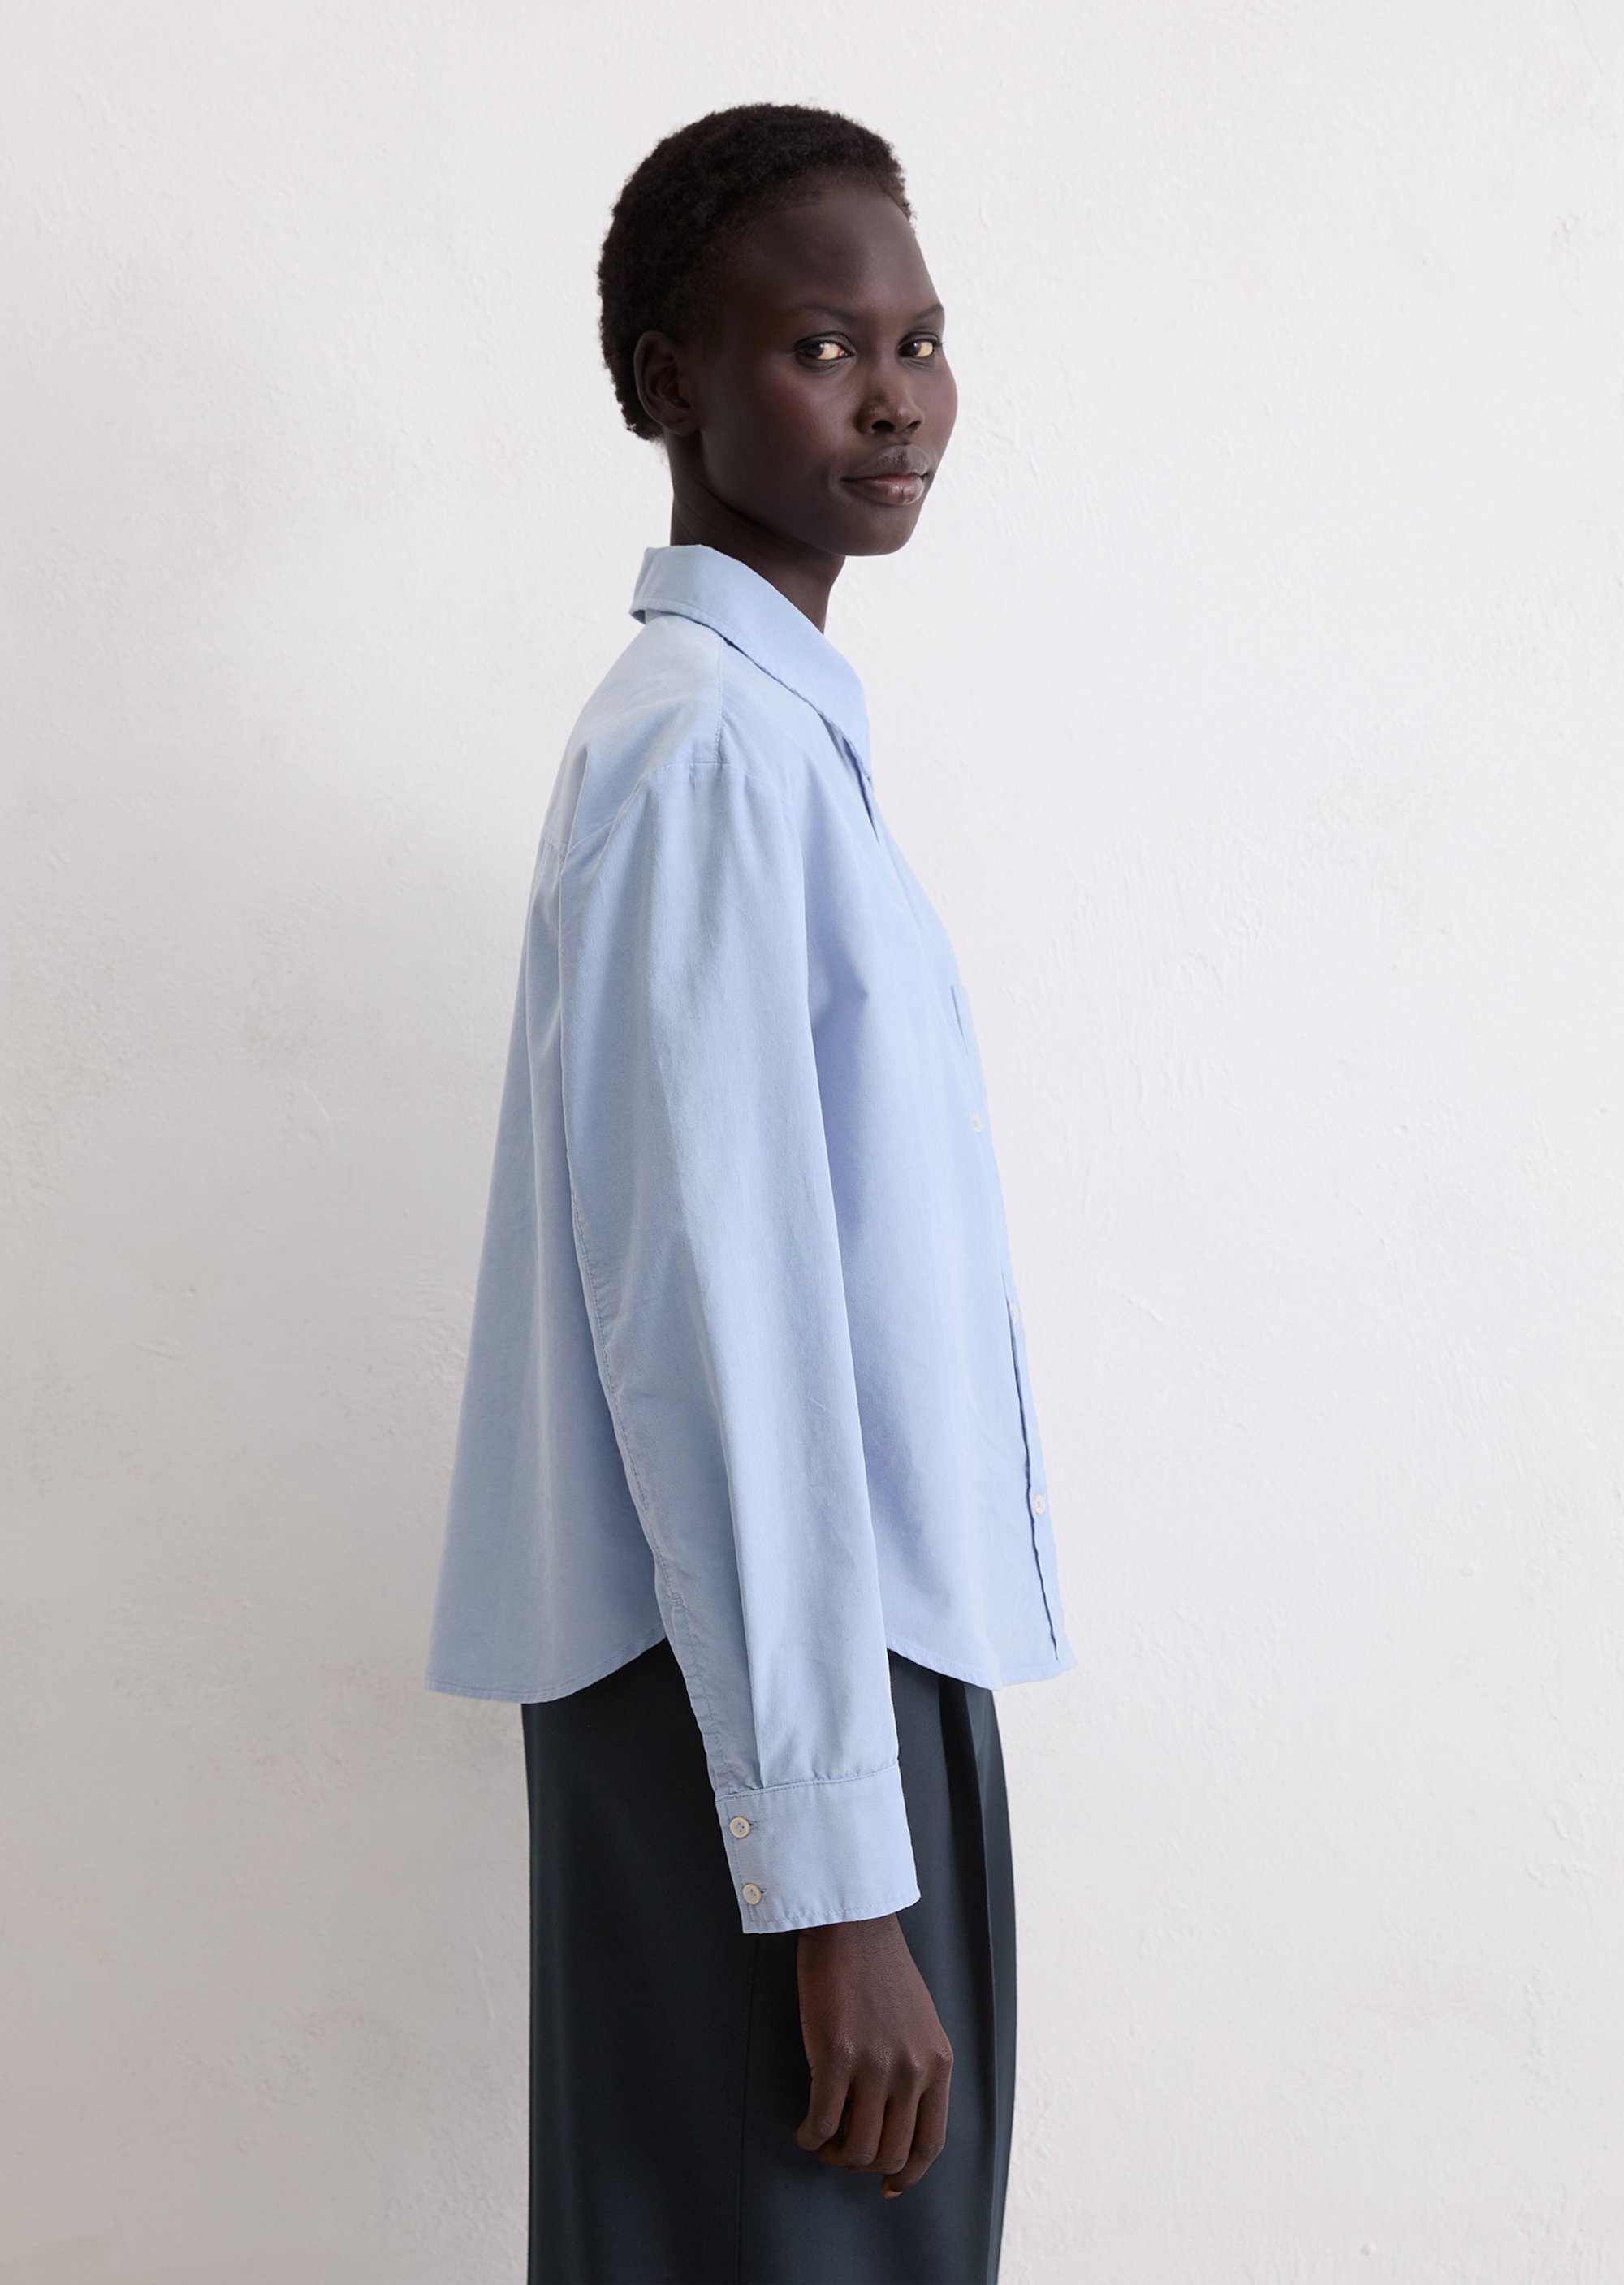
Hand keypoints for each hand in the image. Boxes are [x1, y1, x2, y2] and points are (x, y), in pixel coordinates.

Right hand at [793, 1911, 952, 2197]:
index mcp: (938, 2064)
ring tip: (823, 2142)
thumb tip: (901, 2121)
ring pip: (855, 2147)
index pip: (929, 2143)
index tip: (888, 2188)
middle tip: (842, 2153)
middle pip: (889, 2153)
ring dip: (834, 2155)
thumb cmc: (882, 1970)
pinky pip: (822, 2122)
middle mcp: (912, 2070)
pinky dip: (810, 2136)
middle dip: (863, 2166)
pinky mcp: (836, 2057)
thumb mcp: (921, 2023)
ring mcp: (875, 2065)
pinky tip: (804, 2130)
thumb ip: (919, 2069)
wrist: (853, 1925)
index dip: (907, 2175)